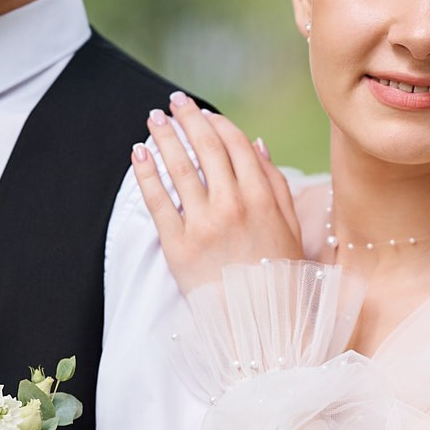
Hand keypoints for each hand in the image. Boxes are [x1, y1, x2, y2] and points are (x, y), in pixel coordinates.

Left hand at [131, 91, 304, 296]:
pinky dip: (147, 172)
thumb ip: (275, 183)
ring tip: (153, 120)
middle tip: (173, 103)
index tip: (203, 113)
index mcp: (262, 198)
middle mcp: (232, 205)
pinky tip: (139, 154)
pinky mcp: (178, 246)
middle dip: (187, 119)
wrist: (261, 326)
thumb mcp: (291, 227)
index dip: (216, 123)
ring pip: (179, 167)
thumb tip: (256, 143)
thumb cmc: (279, 278)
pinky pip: (158, 201)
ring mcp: (203, 225)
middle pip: (205, 148)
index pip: (234, 145)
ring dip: (164, 137)